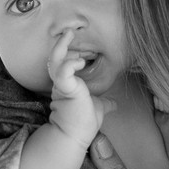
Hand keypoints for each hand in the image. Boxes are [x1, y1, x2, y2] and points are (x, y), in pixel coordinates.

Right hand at [47, 30, 113, 147]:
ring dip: (61, 47)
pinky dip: (70, 63)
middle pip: (54, 60)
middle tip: (68, 32)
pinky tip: (80, 60)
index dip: (66, 53)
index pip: (62, 65)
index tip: (76, 45)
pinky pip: (63, 71)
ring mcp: (62, 86)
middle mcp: (61, 84)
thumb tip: (114, 104)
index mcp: (67, 86)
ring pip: (55, 62)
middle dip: (60, 44)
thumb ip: (104, 104)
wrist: (76, 136)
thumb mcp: (98, 108)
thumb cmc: (83, 124)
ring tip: (69, 36)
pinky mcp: (65, 88)